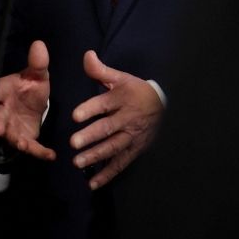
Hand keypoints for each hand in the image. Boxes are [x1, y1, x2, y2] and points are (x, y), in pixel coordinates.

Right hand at [0, 39, 55, 161]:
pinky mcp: (25, 138)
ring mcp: (13, 127)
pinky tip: (51, 155)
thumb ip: (38, 63)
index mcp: (5, 92)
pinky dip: (40, 152)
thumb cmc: (31, 87)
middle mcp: (4, 111)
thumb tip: (39, 44)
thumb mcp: (37, 74)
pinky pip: (32, 147)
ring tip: (22, 145)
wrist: (36, 103)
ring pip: (11, 135)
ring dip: (16, 141)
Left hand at [69, 50, 162, 189]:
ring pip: (113, 147)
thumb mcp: (121, 78)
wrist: (164, 106)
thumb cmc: (136, 91)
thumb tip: (86, 55)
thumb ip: (101, 71)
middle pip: (107, 128)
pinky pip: (121, 163)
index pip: (104, 104)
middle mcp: (126, 119)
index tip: (76, 116)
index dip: (90, 109)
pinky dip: (107, 174)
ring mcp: (131, 136)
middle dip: (91, 136)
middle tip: (74, 143)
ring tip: (78, 162)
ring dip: (96, 156)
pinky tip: (92, 183)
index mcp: (121, 99)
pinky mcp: (134, 150)